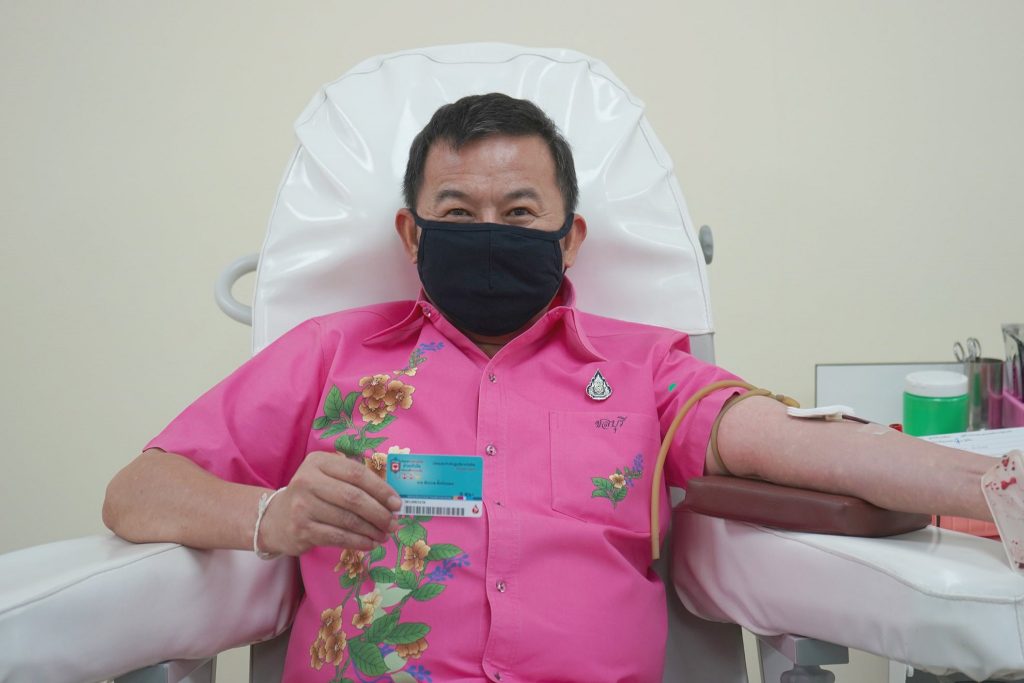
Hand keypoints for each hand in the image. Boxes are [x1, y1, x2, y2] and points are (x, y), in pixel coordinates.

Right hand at [258, 451, 401, 555]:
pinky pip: (338, 537)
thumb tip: (391, 498)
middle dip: (379, 512)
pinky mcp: (302, 529)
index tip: (397, 503)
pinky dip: (358, 542)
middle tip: (394, 523)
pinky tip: (370, 543)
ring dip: (371, 530)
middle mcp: (307, 480)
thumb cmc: (312, 495)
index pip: (357, 473)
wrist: (275, 519)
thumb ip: (354, 480)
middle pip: (353, 498)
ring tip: (385, 535)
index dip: (381, 489)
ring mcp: (302, 506)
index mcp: (318, 462)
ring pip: (347, 520)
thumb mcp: (327, 477)